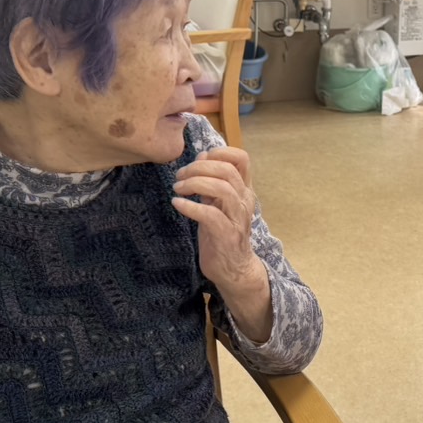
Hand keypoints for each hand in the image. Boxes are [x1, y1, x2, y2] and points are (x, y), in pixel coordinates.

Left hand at [172, 147, 273, 340]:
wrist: (234, 270)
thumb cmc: (222, 235)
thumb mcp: (218, 204)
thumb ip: (213, 183)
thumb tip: (201, 158)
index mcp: (243, 191)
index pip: (242, 158)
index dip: (219, 152)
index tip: (199, 160)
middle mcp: (244, 201)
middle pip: (227, 170)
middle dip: (198, 168)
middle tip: (180, 177)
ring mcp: (237, 218)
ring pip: (222, 189)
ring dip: (194, 184)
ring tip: (178, 189)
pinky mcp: (227, 235)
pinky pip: (210, 215)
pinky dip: (191, 206)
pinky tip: (178, 205)